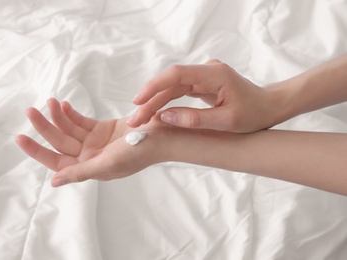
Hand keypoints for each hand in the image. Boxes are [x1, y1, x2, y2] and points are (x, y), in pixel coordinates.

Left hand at [16, 98, 166, 186]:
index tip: (20, 138)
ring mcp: (95, 143)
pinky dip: (71, 114)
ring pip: (69, 130)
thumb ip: (80, 172)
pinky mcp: (102, 129)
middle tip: (30, 111)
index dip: (37, 151)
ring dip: (57, 117)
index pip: (56, 162)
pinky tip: (63, 105)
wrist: (162, 135)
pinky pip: (81, 121)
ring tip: (49, 102)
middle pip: (60, 142)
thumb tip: (54, 182)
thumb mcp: (108, 164)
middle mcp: (90, 157)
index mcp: (90, 169)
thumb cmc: (139, 152)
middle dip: (44, 127)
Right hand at [128, 60, 281, 132]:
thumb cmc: (254, 113)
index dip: (155, 86)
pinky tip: (155, 113)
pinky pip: (179, 91)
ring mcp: (204, 76)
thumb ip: (194, 119)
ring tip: (140, 119)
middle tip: (135, 119)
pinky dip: (166, 102)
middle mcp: (207, 71)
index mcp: (214, 74)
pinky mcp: (202, 84)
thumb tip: (164, 117)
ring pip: (172, 87)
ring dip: (155, 102)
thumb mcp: (226, 121)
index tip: (139, 101)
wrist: (268, 106)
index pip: (177, 74)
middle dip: (150, 100)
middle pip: (171, 82)